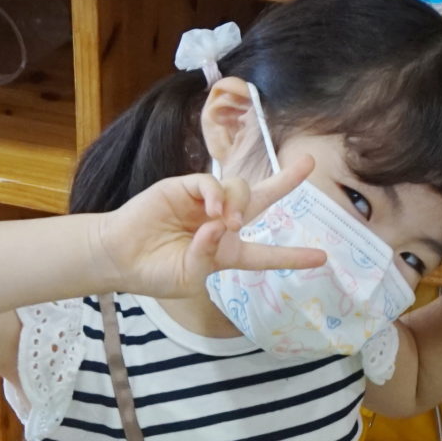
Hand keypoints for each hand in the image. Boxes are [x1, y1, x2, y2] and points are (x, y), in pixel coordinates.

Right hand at [89, 159, 326, 299]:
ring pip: (239, 189)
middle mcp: (222, 223)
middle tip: (308, 162)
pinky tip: (211, 210)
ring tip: (223, 222)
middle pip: (262, 198)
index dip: (293, 255)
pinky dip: (216, 194)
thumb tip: (219, 225)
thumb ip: (207, 256)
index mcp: (227, 252)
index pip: (266, 252)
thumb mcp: (188, 278)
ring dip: (238, 204)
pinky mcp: (185, 188)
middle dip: (286, 180)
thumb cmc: (154, 273)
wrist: (119, 258)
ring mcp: (204, 203)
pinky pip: (211, 183)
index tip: (322, 257)